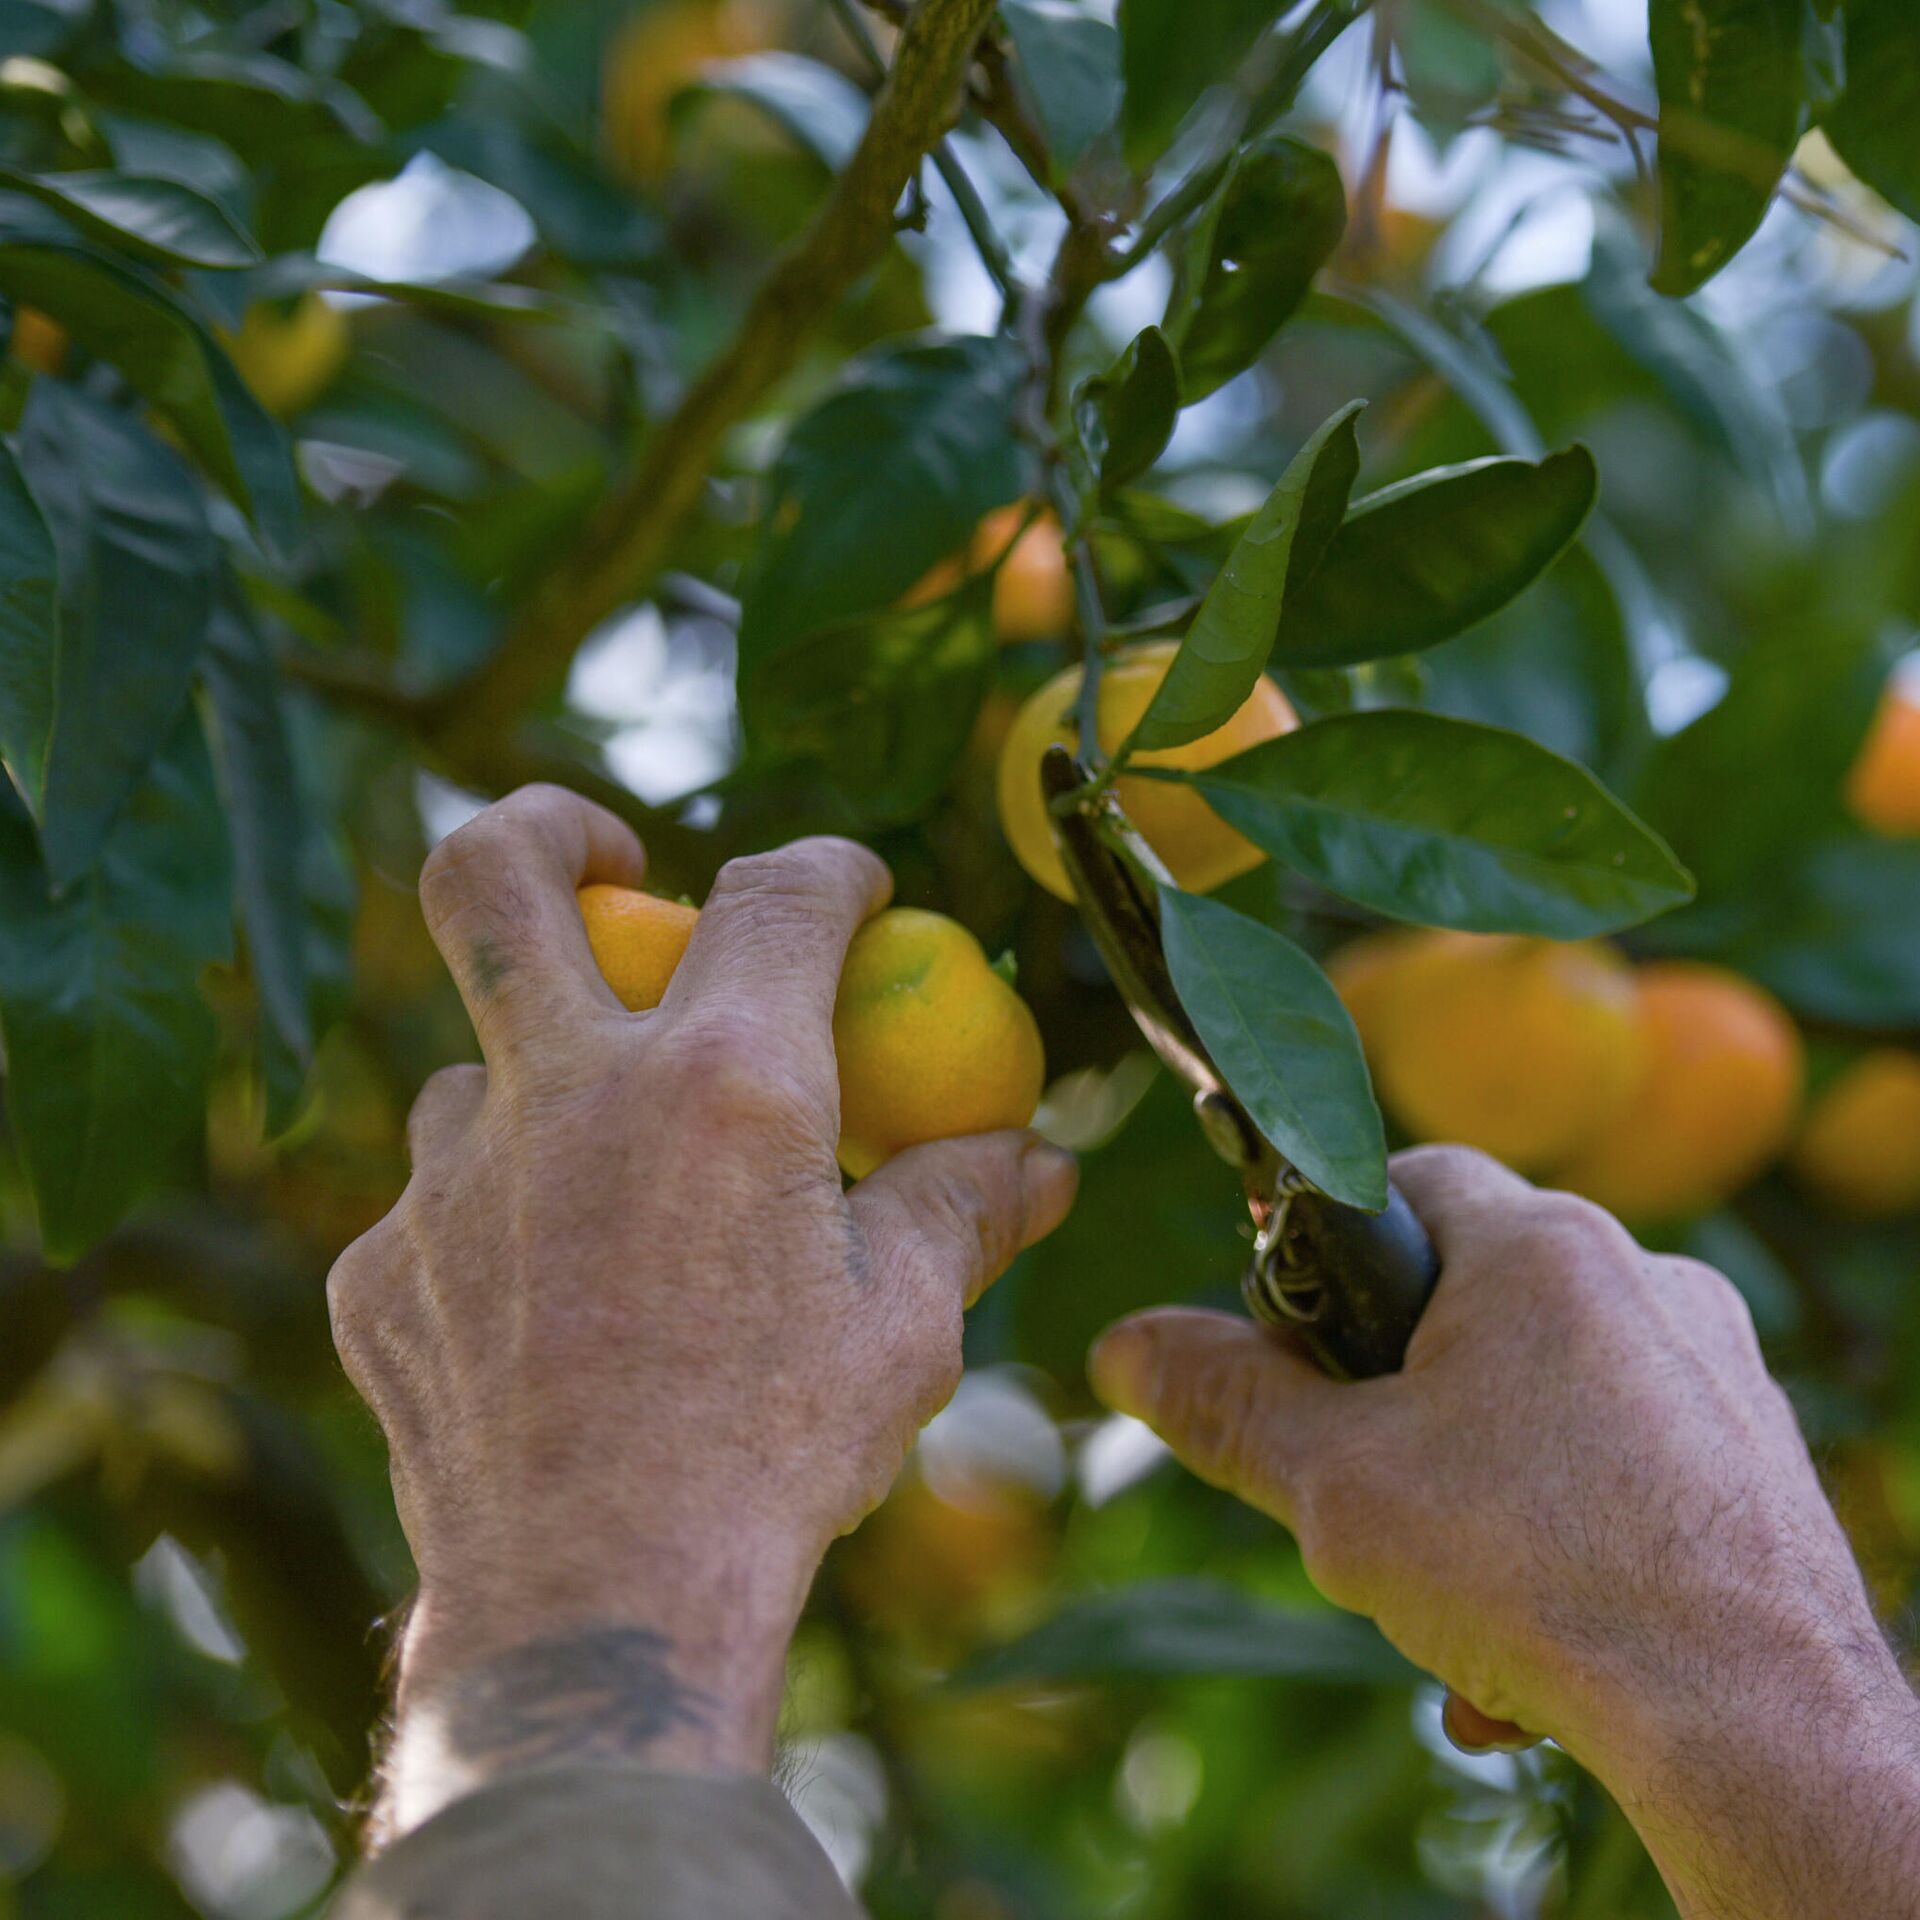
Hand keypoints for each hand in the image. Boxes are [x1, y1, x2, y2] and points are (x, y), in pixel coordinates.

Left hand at [327, 787, 1076, 1834]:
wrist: (599, 1614)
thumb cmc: (776, 1458)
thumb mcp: (903, 1323)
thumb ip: (964, 1205)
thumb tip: (1039, 1156)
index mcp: (723, 1081)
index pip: (778, 896)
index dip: (831, 869)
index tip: (855, 888)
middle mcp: (564, 1093)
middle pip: (492, 875)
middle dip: (549, 826)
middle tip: (604, 850)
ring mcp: (449, 1178)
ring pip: (470, 1068)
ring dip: (540, 1089)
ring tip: (612, 1186)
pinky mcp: (380, 1271)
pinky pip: (435, 1204)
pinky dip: (499, 1224)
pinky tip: (552, 1317)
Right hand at [1089, 1146, 1919, 1919]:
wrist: (1756, 1725)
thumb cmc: (1536, 1573)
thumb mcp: (1332, 1485)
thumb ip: (1223, 1401)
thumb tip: (1123, 1346)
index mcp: (1541, 1247)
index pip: (1407, 1178)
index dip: (1329, 1255)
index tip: (1298, 1350)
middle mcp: (1644, 1280)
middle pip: (1471, 1299)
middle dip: (1398, 1402)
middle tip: (1360, 1494)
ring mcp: (1714, 1371)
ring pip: (1544, 1399)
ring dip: (1473, 1489)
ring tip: (1445, 1606)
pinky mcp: (1754, 1461)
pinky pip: (1622, 1466)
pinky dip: (1559, 1536)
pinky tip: (1530, 1653)